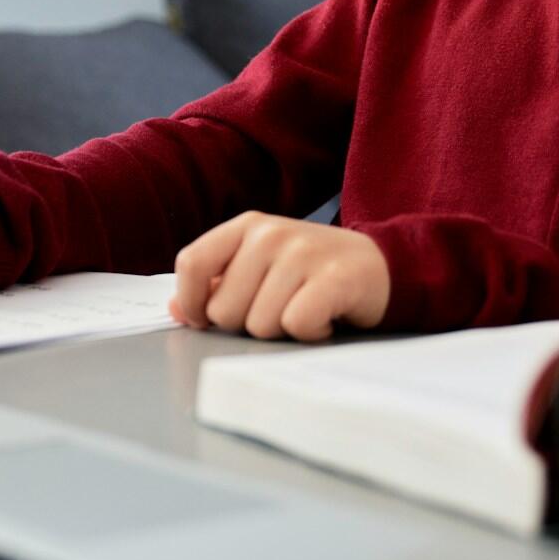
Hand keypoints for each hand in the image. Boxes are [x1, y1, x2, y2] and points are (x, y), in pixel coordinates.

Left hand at [170, 212, 389, 341]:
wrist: (382, 266)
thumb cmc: (312, 272)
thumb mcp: (261, 267)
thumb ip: (217, 284)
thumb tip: (176, 308)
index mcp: (247, 226)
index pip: (191, 263)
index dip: (192, 302)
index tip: (207, 320)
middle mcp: (271, 234)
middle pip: (223, 310)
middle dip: (249, 322)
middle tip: (281, 307)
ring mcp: (303, 253)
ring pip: (259, 324)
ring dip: (283, 331)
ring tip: (306, 309)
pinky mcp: (333, 278)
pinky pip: (296, 325)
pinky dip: (310, 333)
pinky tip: (324, 319)